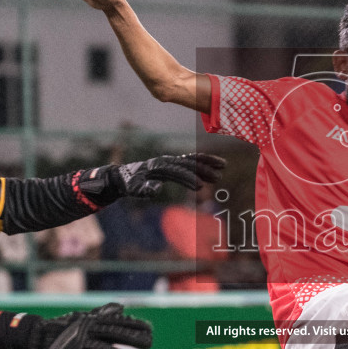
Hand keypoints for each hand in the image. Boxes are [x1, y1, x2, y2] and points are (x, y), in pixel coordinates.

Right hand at [30, 303, 153, 348]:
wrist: (37, 335)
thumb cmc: (64, 328)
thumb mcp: (85, 318)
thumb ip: (103, 314)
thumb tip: (120, 307)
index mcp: (93, 323)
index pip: (117, 323)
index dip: (134, 325)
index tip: (151, 330)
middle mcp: (88, 331)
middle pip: (113, 333)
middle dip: (131, 337)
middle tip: (149, 342)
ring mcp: (78, 344)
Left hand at [79, 153, 227, 204]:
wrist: (123, 176)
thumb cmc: (128, 184)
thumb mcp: (133, 189)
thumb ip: (144, 189)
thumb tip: (157, 188)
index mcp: (157, 166)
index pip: (177, 171)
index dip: (189, 178)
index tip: (201, 186)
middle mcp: (165, 160)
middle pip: (188, 162)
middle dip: (204, 169)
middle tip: (218, 177)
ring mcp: (170, 161)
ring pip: (192, 159)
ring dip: (207, 162)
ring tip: (223, 166)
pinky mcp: (172, 164)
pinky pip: (190, 162)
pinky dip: (202, 163)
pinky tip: (213, 167)